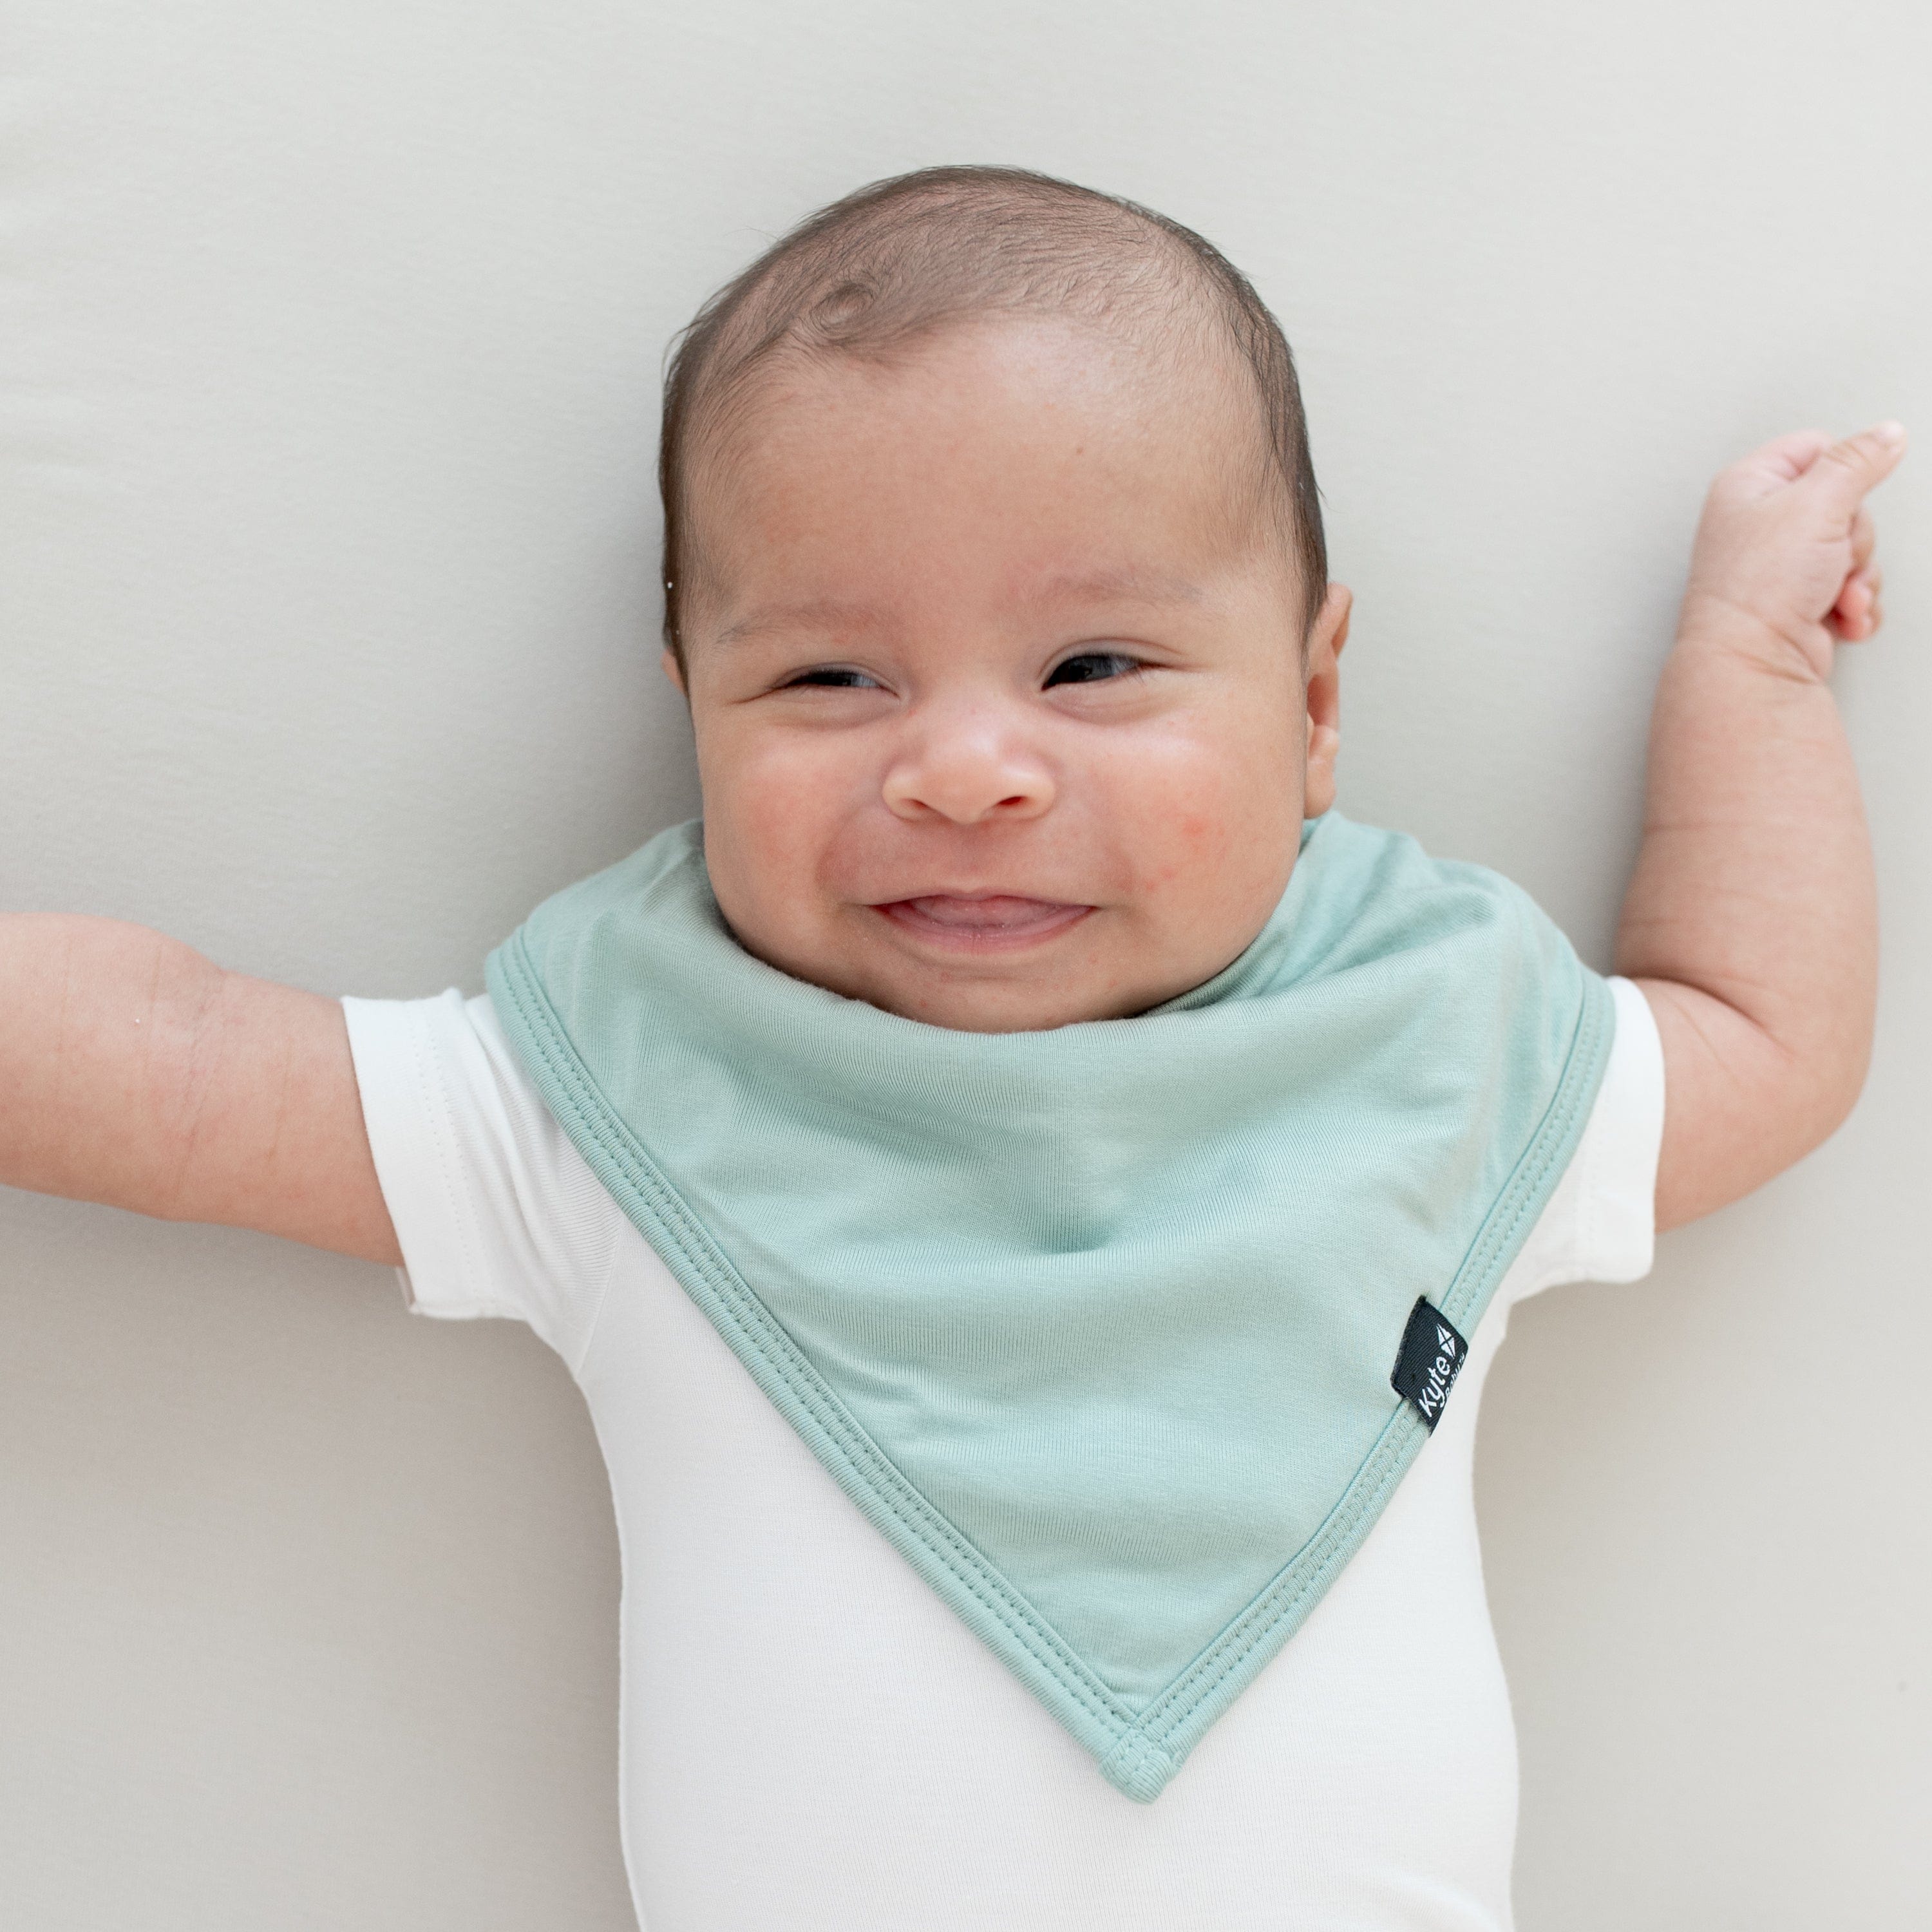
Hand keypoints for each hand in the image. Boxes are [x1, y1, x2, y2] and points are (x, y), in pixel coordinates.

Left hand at [1680, 422, 1906, 680]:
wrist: (1751, 662)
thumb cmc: (1762, 585)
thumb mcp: (1818, 502)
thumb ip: (1858, 461)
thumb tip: (1887, 434)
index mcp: (1748, 485)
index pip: (1816, 448)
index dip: (1842, 471)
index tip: (1837, 498)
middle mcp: (1759, 523)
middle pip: (1846, 503)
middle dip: (1854, 537)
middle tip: (1831, 556)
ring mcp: (1780, 566)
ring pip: (1853, 550)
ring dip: (1858, 577)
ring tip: (1831, 595)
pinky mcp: (1798, 602)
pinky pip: (1850, 589)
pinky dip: (1854, 606)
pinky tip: (1838, 618)